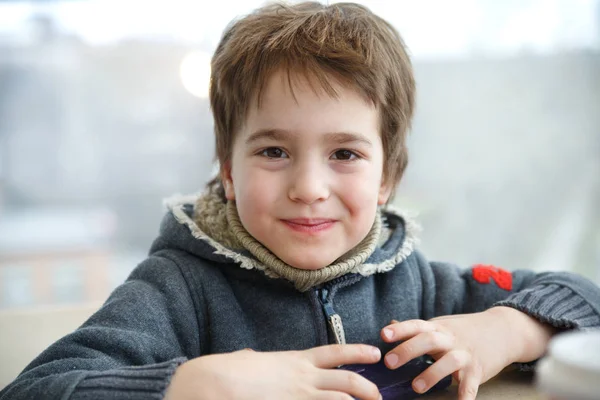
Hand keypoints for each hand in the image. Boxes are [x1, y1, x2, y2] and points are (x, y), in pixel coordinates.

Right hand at [165, 344, 382, 399]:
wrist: (219, 382)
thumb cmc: (229, 370)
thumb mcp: (248, 360)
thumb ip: (256, 359)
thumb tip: (250, 357)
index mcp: (295, 360)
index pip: (334, 352)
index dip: (358, 351)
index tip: (375, 353)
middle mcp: (304, 376)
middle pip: (347, 378)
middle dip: (367, 386)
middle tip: (378, 394)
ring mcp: (301, 396)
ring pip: (341, 398)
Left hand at [380, 307, 554, 399]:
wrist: (503, 330)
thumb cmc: (463, 330)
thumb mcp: (440, 324)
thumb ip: (417, 328)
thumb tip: (390, 324)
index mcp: (437, 327)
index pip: (416, 325)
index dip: (400, 330)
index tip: (383, 335)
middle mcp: (450, 339)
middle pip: (428, 340)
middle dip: (408, 350)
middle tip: (389, 362)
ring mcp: (465, 354)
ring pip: (449, 361)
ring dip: (432, 373)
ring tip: (416, 387)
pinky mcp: (478, 371)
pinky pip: (471, 385)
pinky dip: (465, 396)